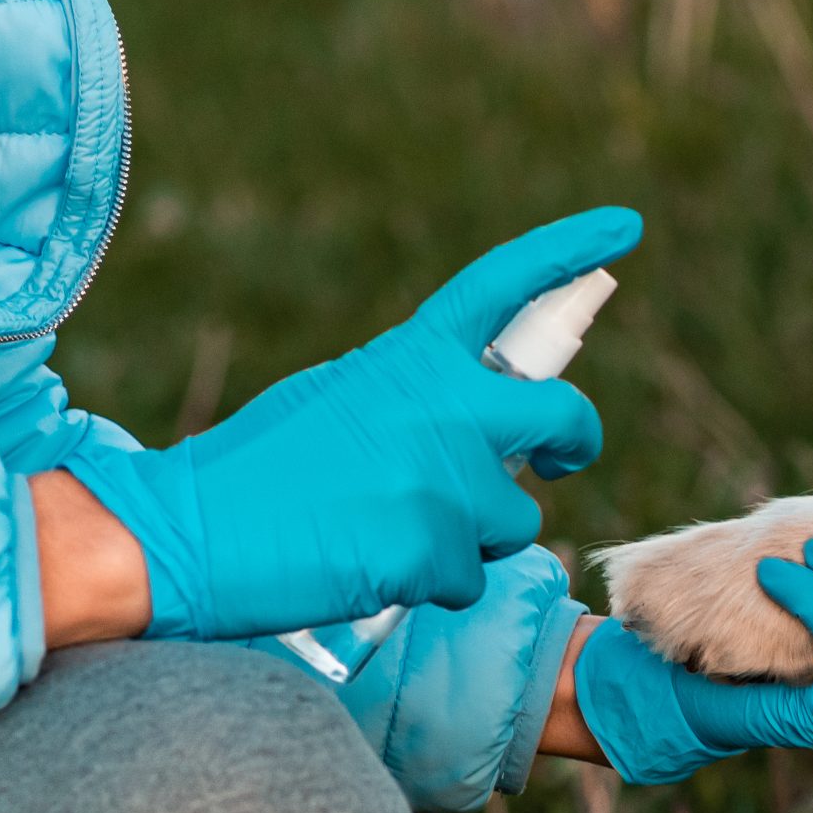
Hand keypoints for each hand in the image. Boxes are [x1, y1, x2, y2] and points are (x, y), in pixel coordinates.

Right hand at [64, 208, 640, 640]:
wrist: (188, 534)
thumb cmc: (252, 468)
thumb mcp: (336, 398)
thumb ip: (411, 396)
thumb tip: (468, 417)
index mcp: (411, 356)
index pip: (505, 284)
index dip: (570, 250)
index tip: (625, 227)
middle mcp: (443, 409)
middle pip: (564, 417)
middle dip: (574, 442)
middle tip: (563, 459)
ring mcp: (445, 483)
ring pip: (517, 517)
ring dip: (477, 534)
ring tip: (395, 532)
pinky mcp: (433, 554)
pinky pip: (470, 578)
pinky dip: (433, 584)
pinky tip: (373, 570)